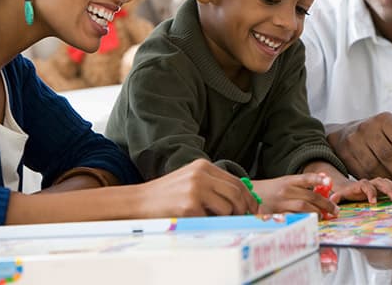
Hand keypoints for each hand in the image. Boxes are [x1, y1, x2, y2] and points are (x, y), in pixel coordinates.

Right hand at [139, 159, 258, 216]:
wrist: (139, 201)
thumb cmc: (167, 194)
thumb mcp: (191, 180)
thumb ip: (213, 185)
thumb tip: (241, 200)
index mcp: (203, 166)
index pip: (237, 181)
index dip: (248, 197)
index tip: (253, 209)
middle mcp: (201, 175)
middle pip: (236, 193)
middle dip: (244, 209)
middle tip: (243, 220)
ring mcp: (195, 190)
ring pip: (227, 207)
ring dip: (226, 218)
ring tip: (214, 220)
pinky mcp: (189, 206)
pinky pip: (210, 219)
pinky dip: (208, 224)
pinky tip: (196, 221)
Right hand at [252, 173, 338, 216]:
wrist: (249, 196)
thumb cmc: (269, 190)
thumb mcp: (283, 182)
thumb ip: (301, 184)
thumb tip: (322, 181)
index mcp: (287, 180)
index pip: (306, 178)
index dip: (318, 179)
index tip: (329, 181)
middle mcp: (285, 190)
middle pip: (310, 196)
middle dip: (325, 203)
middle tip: (334, 210)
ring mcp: (281, 203)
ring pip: (303, 207)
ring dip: (317, 212)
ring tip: (323, 216)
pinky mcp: (276, 214)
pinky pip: (294, 217)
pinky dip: (303, 219)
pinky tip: (310, 222)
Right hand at [327, 112, 391, 186]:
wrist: (345, 134)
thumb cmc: (377, 135)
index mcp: (384, 120)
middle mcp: (367, 128)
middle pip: (389, 156)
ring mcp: (354, 142)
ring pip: (375, 167)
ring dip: (391, 180)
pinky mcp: (346, 155)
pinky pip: (364, 173)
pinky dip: (377, 182)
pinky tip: (386, 183)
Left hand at [329, 176, 391, 204]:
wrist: (350, 187)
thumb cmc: (346, 193)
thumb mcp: (340, 195)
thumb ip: (336, 198)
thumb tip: (332, 201)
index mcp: (360, 185)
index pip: (365, 186)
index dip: (370, 193)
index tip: (374, 202)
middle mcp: (370, 182)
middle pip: (380, 182)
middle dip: (389, 190)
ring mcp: (377, 184)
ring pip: (388, 183)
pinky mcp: (383, 187)